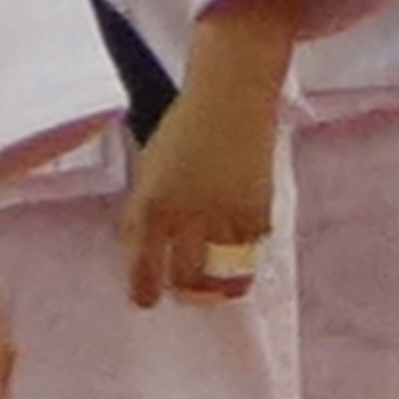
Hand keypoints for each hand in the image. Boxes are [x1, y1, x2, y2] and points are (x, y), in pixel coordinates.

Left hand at [118, 76, 275, 309]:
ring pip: (224, 276)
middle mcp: (185, 218)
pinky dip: (246, 256)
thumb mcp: (148, 170)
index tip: (146, 300)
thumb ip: (142, 213)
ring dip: (218, 287)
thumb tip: (141, 252)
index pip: (143, 268)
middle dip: (185, 290)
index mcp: (150, 206)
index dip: (144, 292)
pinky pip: (252, 252)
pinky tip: (240, 251)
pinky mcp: (257, 211)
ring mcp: (224, 216)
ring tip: (215, 289)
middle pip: (185, 279)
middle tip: (185, 290)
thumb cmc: (183, 128)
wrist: (230, 97)